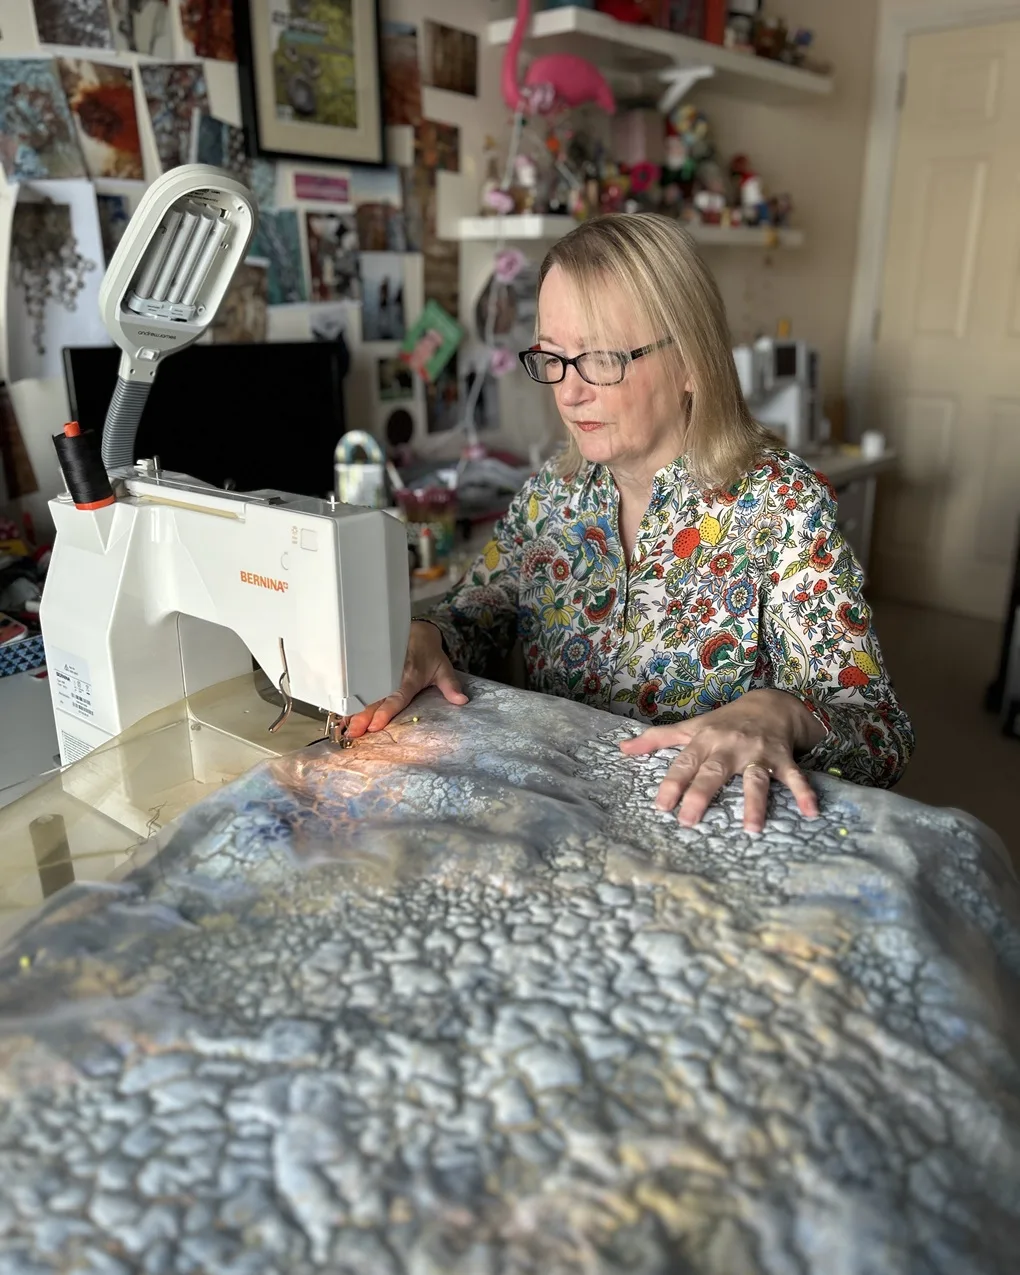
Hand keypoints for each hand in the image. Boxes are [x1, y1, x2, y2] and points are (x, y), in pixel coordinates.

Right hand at [344, 620, 467, 738]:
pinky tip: (342, 717)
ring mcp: (379, 675)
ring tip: (345, 728)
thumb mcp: (443, 668)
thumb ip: (450, 686)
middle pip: (375, 699)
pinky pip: (361, 690)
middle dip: (363, 716)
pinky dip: (351, 703)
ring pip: (365, 696)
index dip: (386, 711)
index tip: (376, 725)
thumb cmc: (429, 655)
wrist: (417, 631)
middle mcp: (391, 677)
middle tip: (354, 732)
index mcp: (409, 678)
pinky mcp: (373, 674)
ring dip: (354, 712)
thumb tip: (462, 700)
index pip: (396, 697)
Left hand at [619, 690, 824, 832]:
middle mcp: (730, 746)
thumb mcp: (689, 727)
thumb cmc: (724, 721)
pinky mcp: (783, 759)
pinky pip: (795, 778)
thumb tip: (621, 748)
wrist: (770, 703)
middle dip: (701, 795)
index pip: (684, 764)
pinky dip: (805, 793)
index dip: (672, 783)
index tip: (660, 806)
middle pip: (714, 773)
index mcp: (705, 740)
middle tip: (688, 821)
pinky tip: (812, 813)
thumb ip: (656, 739)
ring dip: (755, 803)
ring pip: (755, 779)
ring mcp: (758, 753)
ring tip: (751, 829)